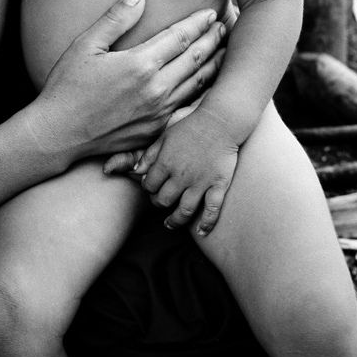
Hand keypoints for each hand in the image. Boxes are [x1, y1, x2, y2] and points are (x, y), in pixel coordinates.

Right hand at [30, 0, 225, 164]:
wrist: (59, 133)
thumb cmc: (67, 87)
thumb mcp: (85, 45)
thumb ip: (115, 19)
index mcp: (140, 64)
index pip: (179, 38)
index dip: (197, 23)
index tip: (210, 12)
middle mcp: (156, 89)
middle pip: (196, 60)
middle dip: (213, 40)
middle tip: (226, 26)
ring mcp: (158, 113)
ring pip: (198, 85)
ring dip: (215, 65)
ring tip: (225, 51)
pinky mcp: (156, 130)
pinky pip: (188, 107)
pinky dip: (202, 92)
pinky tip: (206, 85)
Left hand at [134, 106, 239, 234]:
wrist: (219, 122)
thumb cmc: (190, 127)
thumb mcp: (164, 137)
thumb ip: (150, 155)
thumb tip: (136, 171)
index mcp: (165, 163)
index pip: (149, 185)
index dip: (148, 188)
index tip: (151, 187)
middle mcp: (181, 176)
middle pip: (164, 200)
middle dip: (158, 203)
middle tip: (160, 203)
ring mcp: (200, 183)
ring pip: (184, 210)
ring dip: (175, 220)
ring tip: (170, 224)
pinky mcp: (218, 185)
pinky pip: (212, 210)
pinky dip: (206, 224)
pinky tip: (201, 233)